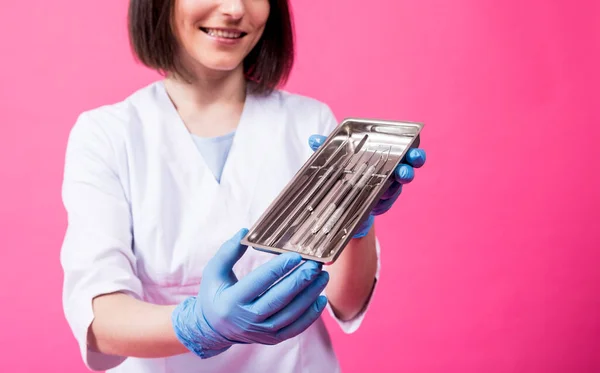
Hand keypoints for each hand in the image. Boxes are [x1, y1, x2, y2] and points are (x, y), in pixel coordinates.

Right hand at [171, 229, 328, 357]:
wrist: (213, 329)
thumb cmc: (215, 295)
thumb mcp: (214, 272)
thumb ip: (228, 252)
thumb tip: (245, 231)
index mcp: (232, 301)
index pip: (259, 282)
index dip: (279, 268)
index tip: (296, 255)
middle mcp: (247, 319)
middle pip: (279, 298)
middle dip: (300, 280)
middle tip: (316, 264)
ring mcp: (261, 332)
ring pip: (291, 313)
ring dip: (310, 294)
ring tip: (322, 276)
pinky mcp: (272, 339)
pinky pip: (296, 328)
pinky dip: (311, 315)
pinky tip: (321, 298)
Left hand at [308, 134, 426, 237]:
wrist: (342, 197)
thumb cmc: (345, 171)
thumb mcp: (336, 159)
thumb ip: (327, 148)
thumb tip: (313, 139)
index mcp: (383, 157)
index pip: (403, 152)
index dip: (412, 151)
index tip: (415, 149)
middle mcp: (390, 172)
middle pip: (407, 167)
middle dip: (412, 163)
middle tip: (412, 161)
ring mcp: (387, 188)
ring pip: (397, 185)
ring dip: (400, 181)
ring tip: (401, 176)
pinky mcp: (381, 203)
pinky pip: (385, 202)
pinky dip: (383, 200)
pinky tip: (378, 200)